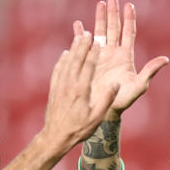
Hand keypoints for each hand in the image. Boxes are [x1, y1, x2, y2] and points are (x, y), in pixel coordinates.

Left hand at [40, 20, 120, 154]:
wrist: (56, 136)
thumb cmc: (79, 129)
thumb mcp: (96, 117)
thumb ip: (106, 100)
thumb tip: (116, 84)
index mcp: (81, 90)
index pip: (88, 67)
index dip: (93, 53)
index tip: (97, 43)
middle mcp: (69, 84)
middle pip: (76, 59)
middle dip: (82, 45)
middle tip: (88, 33)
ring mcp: (59, 85)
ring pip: (66, 62)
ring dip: (73, 48)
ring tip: (78, 37)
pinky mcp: (53, 88)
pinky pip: (58, 69)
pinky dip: (62, 59)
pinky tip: (65, 53)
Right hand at [91, 0, 168, 120]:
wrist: (104, 109)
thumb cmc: (123, 100)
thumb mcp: (139, 85)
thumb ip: (150, 71)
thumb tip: (166, 59)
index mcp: (125, 56)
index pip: (128, 33)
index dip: (129, 19)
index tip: (129, 5)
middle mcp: (113, 53)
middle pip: (114, 28)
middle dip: (113, 13)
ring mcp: (101, 56)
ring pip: (100, 32)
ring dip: (99, 18)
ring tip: (100, 4)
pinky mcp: (89, 61)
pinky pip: (84, 44)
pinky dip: (80, 34)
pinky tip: (78, 24)